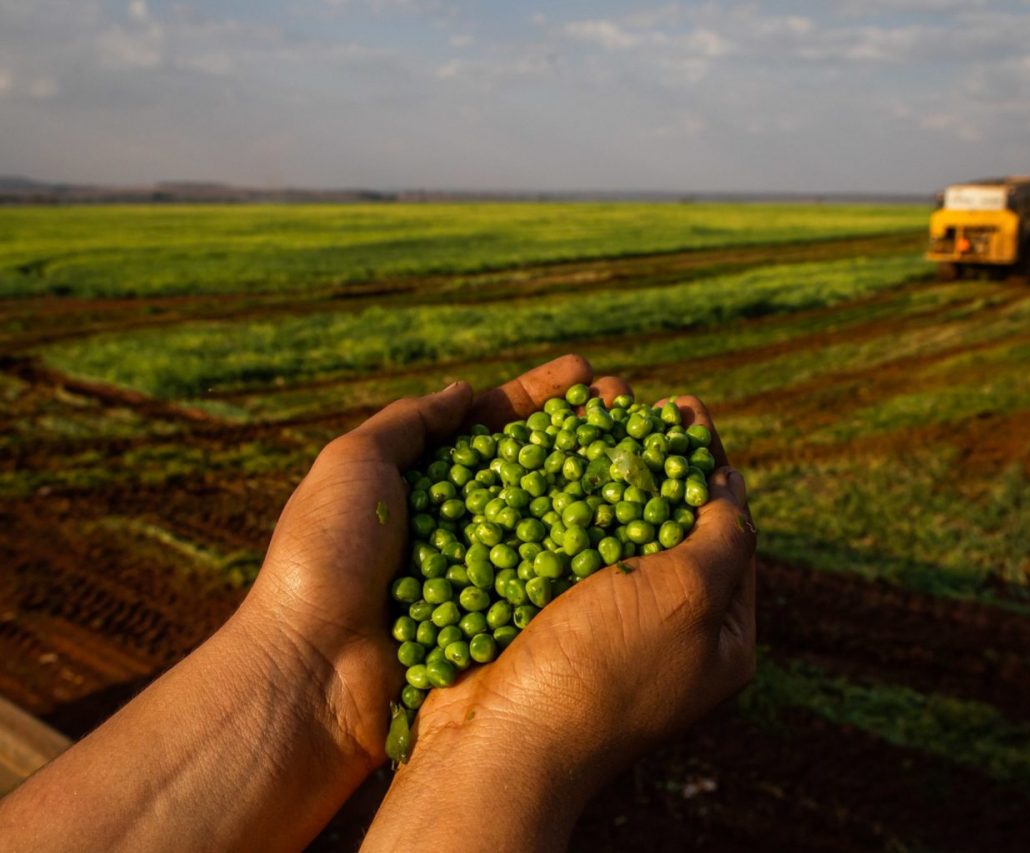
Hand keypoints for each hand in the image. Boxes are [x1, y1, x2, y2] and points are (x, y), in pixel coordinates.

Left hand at [237, 354, 598, 769]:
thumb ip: (408, 423)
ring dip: (600, 485)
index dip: (539, 399)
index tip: (587, 375)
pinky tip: (637, 523)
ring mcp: (484, 573)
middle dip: (583, 434)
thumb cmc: (323, 558)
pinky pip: (552, 579)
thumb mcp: (351, 465)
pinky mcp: (500, 621)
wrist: (312, 668)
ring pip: (553, 519)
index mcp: (424, 481)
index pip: (492, 427)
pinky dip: (592, 551)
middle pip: (534, 467)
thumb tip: (465, 393)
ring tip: (649, 453)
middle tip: (634, 407)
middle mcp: (461, 523)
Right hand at [361, 381, 756, 851]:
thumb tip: (729, 485)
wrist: (500, 743)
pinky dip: (557, 499)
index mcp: (720, 636)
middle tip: (634, 400)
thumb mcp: (690, 594)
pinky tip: (545, 454)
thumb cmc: (605, 669)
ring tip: (588, 410)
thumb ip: (723, 535)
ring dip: (603, 468)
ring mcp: (604, 628)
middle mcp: (667, 632)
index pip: (729, 532)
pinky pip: (561, 547)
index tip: (685, 408)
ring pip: (611, 528)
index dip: (709, 464)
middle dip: (653, 457)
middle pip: (670, 524)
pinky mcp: (548, 621)